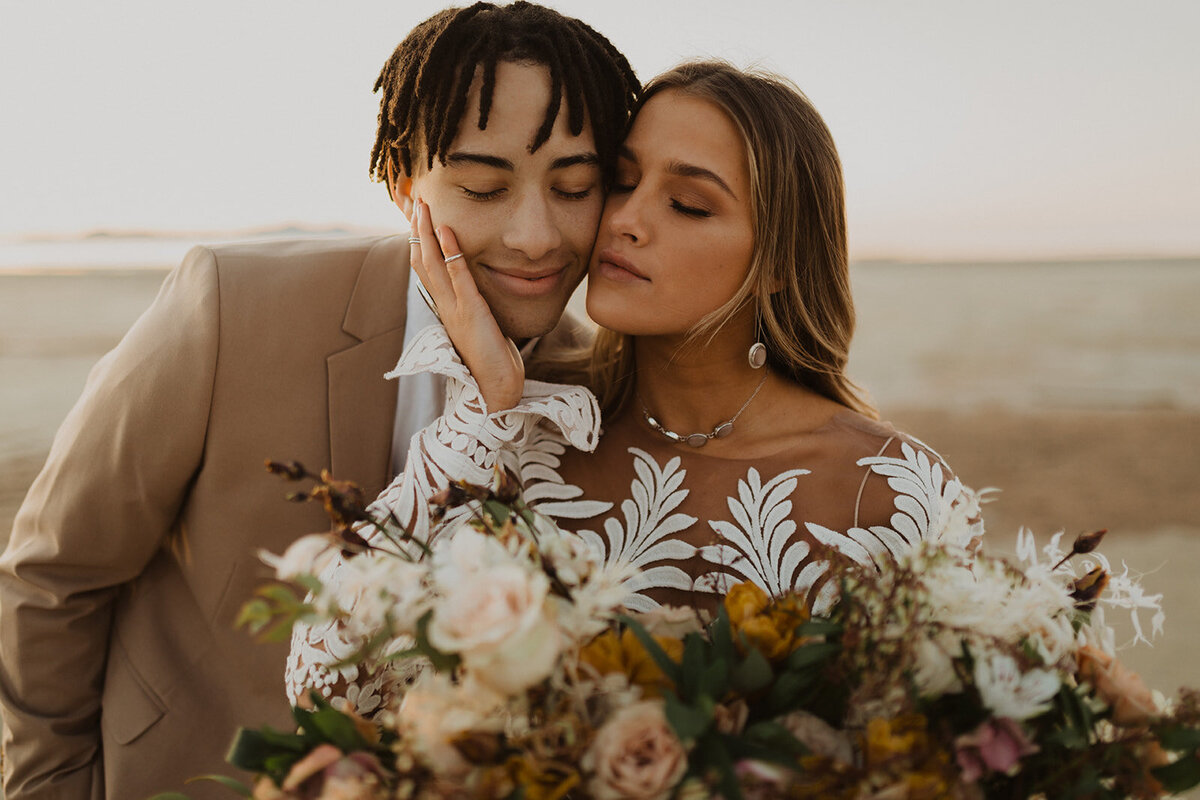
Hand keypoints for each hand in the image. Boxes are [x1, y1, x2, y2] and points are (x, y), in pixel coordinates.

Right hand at [410, 200, 524, 411]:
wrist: (495, 389)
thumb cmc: (492, 359)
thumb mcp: (479, 325)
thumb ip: (472, 305)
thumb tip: (473, 288)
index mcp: (444, 306)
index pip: (423, 264)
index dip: (415, 237)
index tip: (412, 212)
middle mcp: (443, 304)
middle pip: (419, 258)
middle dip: (414, 227)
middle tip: (410, 197)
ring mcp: (455, 308)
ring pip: (431, 263)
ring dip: (425, 232)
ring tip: (422, 205)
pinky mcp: (472, 312)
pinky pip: (458, 277)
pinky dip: (451, 252)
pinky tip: (447, 231)